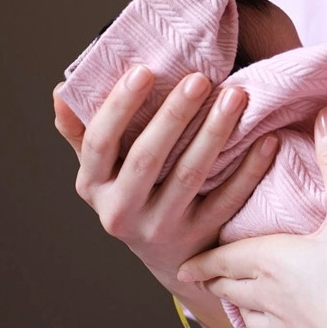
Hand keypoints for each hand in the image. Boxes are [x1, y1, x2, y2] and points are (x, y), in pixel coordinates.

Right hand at [54, 65, 279, 280]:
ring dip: (215, 133)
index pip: (99, 143)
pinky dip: (249, 169)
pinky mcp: (200, 239)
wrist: (167, 257)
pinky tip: (266, 139)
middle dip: (174, 115)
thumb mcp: (100, 170)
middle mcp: (121, 212)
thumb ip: (81, 132)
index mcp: (93, 186)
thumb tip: (60, 92)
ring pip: (190, 176)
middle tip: (199, 78)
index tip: (143, 70)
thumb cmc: (131, 193)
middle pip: (147, 159)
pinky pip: (227, 200)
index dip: (119, 107)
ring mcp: (162, 228)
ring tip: (236, 95)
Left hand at [178, 107, 326, 327]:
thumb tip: (325, 114)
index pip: (223, 258)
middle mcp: (272, 299)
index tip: (181, 266)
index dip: (202, 260)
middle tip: (201, 280)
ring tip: (240, 306)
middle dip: (217, 282)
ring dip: (245, 310)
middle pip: (234, 289)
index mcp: (270, 263)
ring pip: (256, 321)